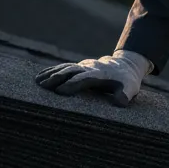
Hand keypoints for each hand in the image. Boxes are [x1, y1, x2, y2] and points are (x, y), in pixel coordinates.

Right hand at [35, 50, 152, 106]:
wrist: (125, 65)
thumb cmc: (126, 81)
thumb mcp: (131, 88)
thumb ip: (125, 95)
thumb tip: (120, 102)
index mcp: (101, 73)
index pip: (85, 78)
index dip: (73, 84)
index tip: (61, 91)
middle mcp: (90, 67)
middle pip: (72, 71)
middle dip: (58, 77)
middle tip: (43, 85)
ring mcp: (83, 66)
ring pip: (65, 68)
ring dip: (51, 74)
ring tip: (37, 82)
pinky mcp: (78, 67)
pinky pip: (63, 68)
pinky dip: (51, 71)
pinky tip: (39, 77)